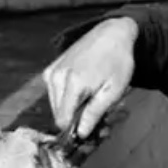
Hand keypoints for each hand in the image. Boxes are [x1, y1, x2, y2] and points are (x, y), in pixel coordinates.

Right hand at [42, 17, 137, 138]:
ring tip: (90, 98)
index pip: (63, 120)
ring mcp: (52, 71)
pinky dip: (66, 96)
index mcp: (74, 84)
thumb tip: (81, 133)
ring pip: (55, 105)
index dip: (76, 129)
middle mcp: (57, 77)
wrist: (111, 34)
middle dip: (75, 119)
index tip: (90, 128)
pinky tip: (81, 89)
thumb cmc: (117, 61)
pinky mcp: (51, 68)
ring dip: (70, 107)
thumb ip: (95, 113)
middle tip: (95, 113)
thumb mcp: (114, 90)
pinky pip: (54, 93)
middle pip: (58, 114)